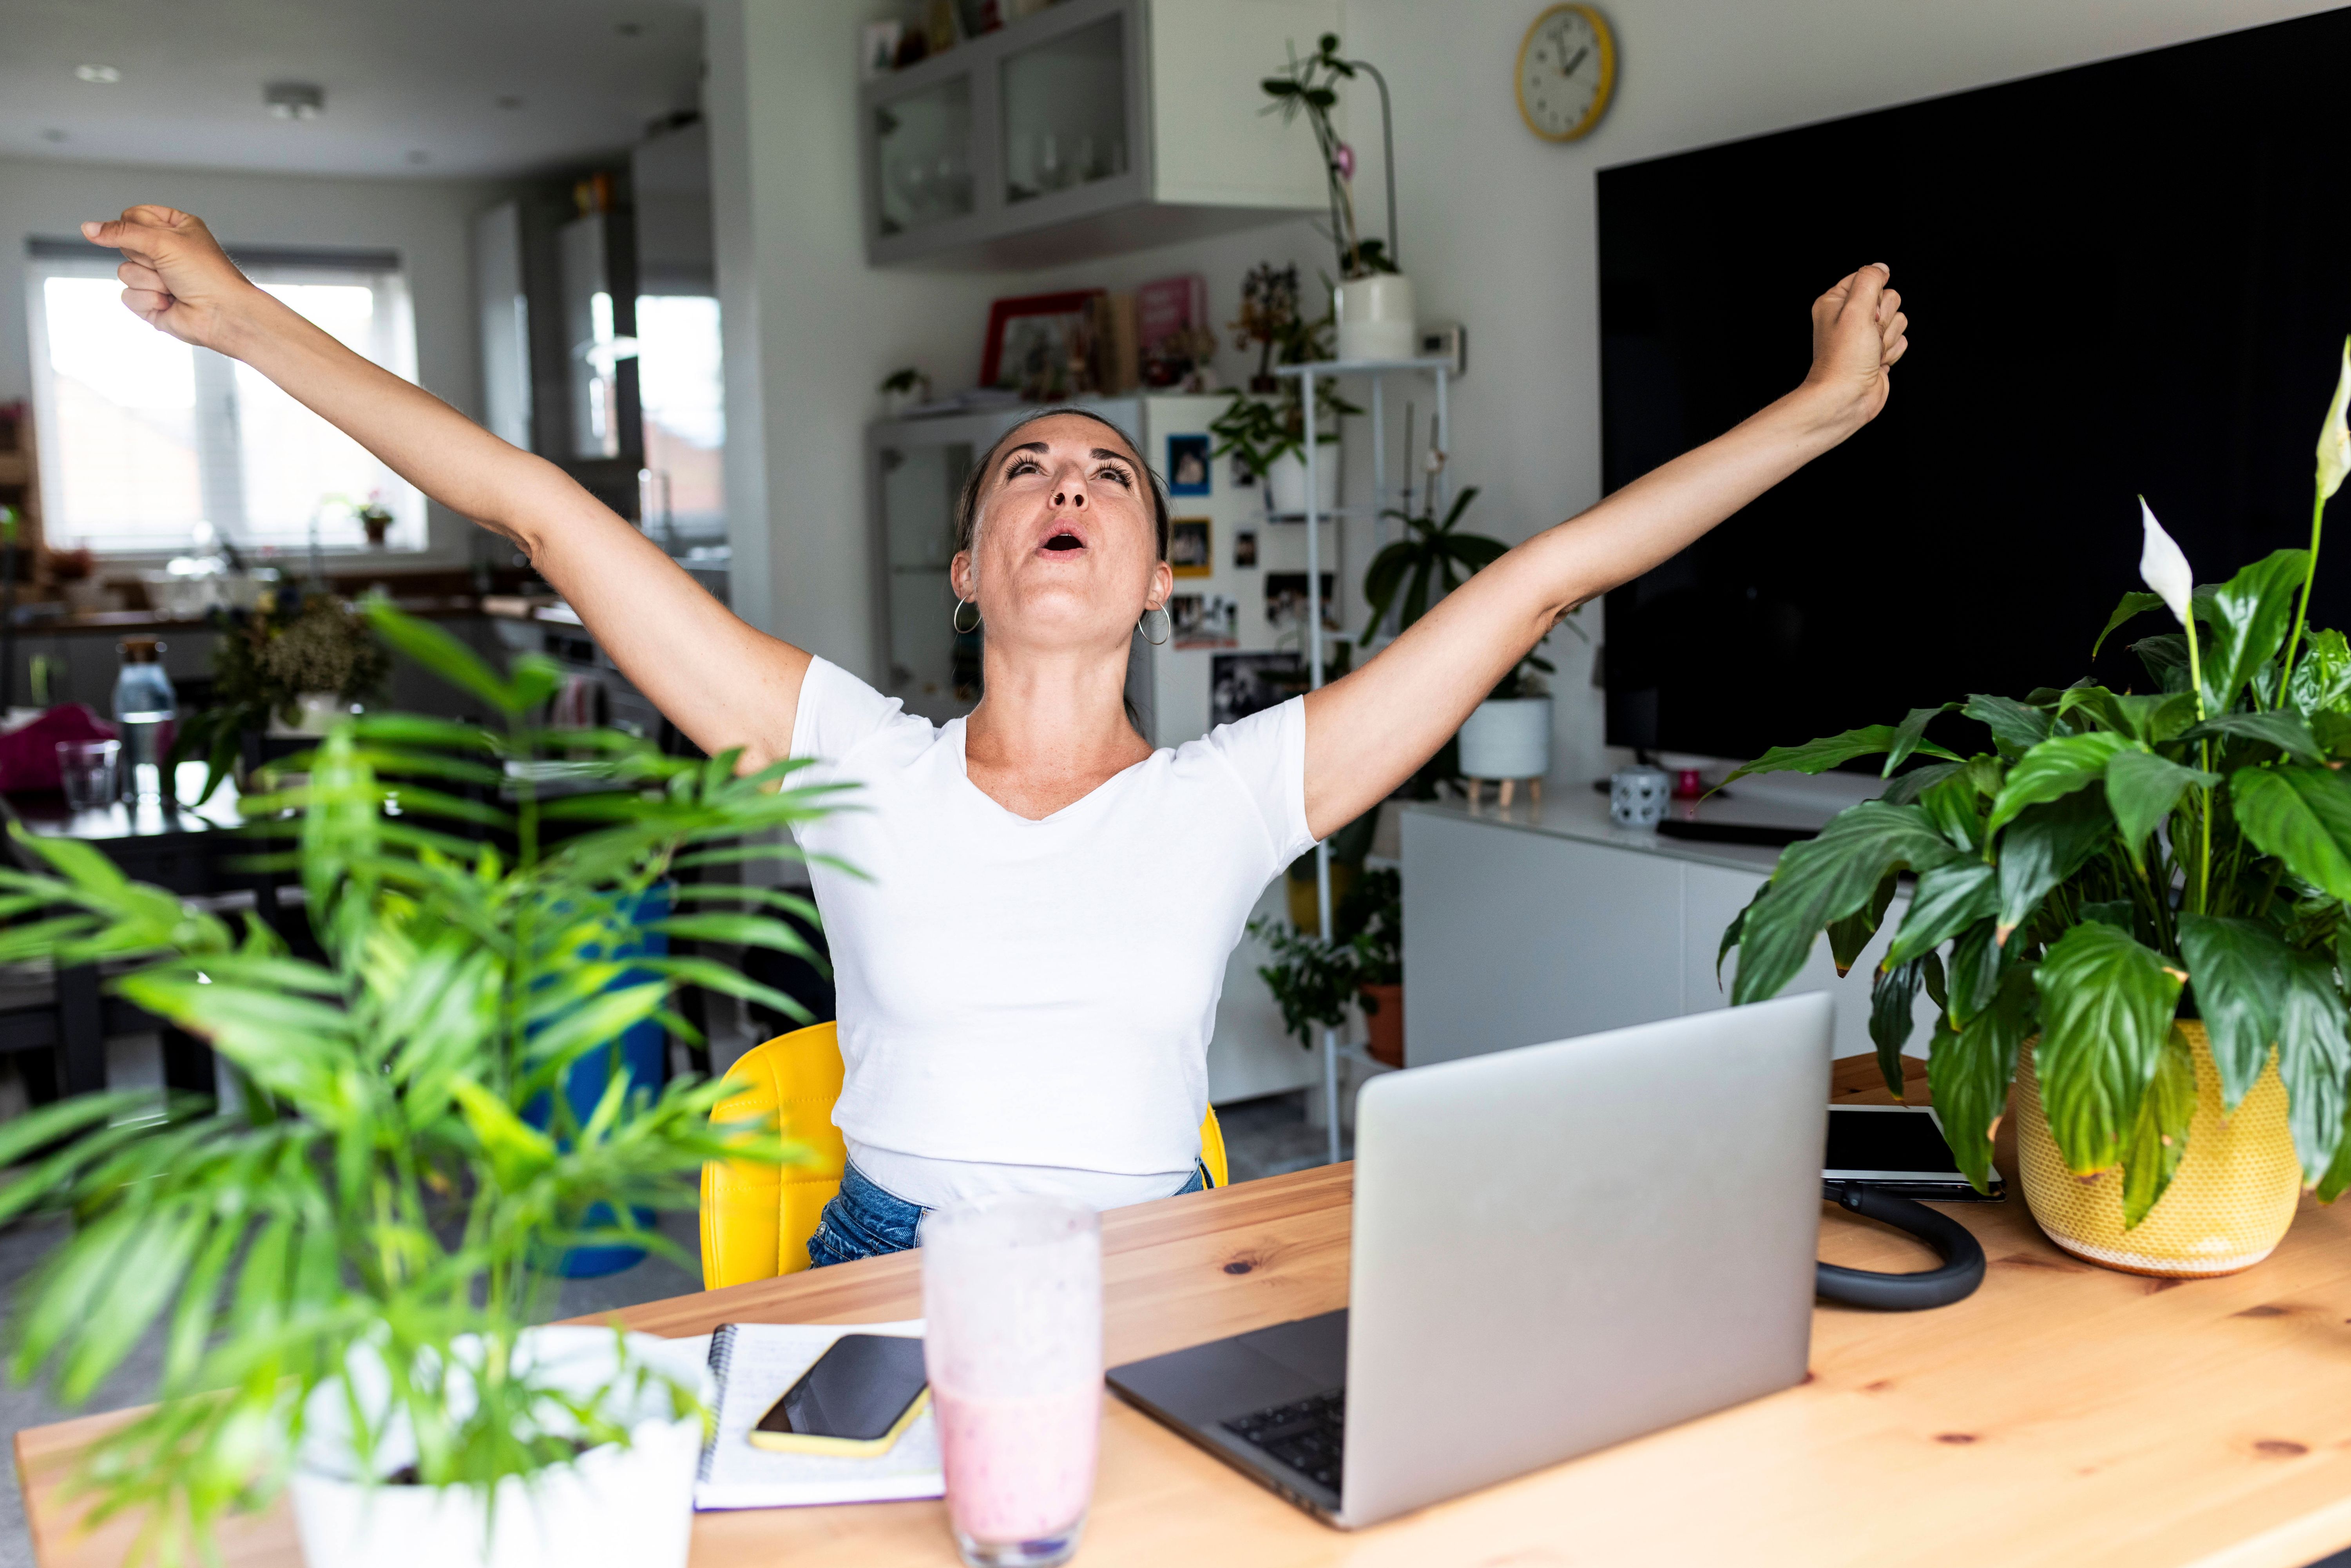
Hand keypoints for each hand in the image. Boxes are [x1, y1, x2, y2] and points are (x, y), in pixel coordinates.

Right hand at [78, 206, 257, 353]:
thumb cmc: (207, 274)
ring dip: (149, 281)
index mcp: (176, 227)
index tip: (156, 238)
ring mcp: (157, 277)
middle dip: (145, 257)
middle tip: (170, 266)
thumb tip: (87, 228)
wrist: (224, 315)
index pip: (133, 215)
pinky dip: (148, 301)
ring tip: (174, 287)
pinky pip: (128, 296)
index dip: (135, 226)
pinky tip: (170, 304)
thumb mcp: (163, 241)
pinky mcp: (151, 301)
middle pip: (125, 244)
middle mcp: (166, 251)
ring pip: (124, 271)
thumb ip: (121, 232)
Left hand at [1800, 263, 1908, 431]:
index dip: (1874, 295)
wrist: (1845, 398)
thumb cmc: (1844, 358)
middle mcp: (1850, 316)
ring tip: (1870, 352)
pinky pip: (1901, 340)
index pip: (1868, 278)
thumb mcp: (1855, 309)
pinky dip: (1892, 352)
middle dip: (1884, 319)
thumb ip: (1869, 281)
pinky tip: (1876, 362)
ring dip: (1888, 338)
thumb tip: (1881, 267)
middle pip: (1889, 298)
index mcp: (1836, 302)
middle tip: (1868, 336)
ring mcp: (1866, 335)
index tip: (1866, 313)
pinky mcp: (1879, 351)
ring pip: (1898, 320)